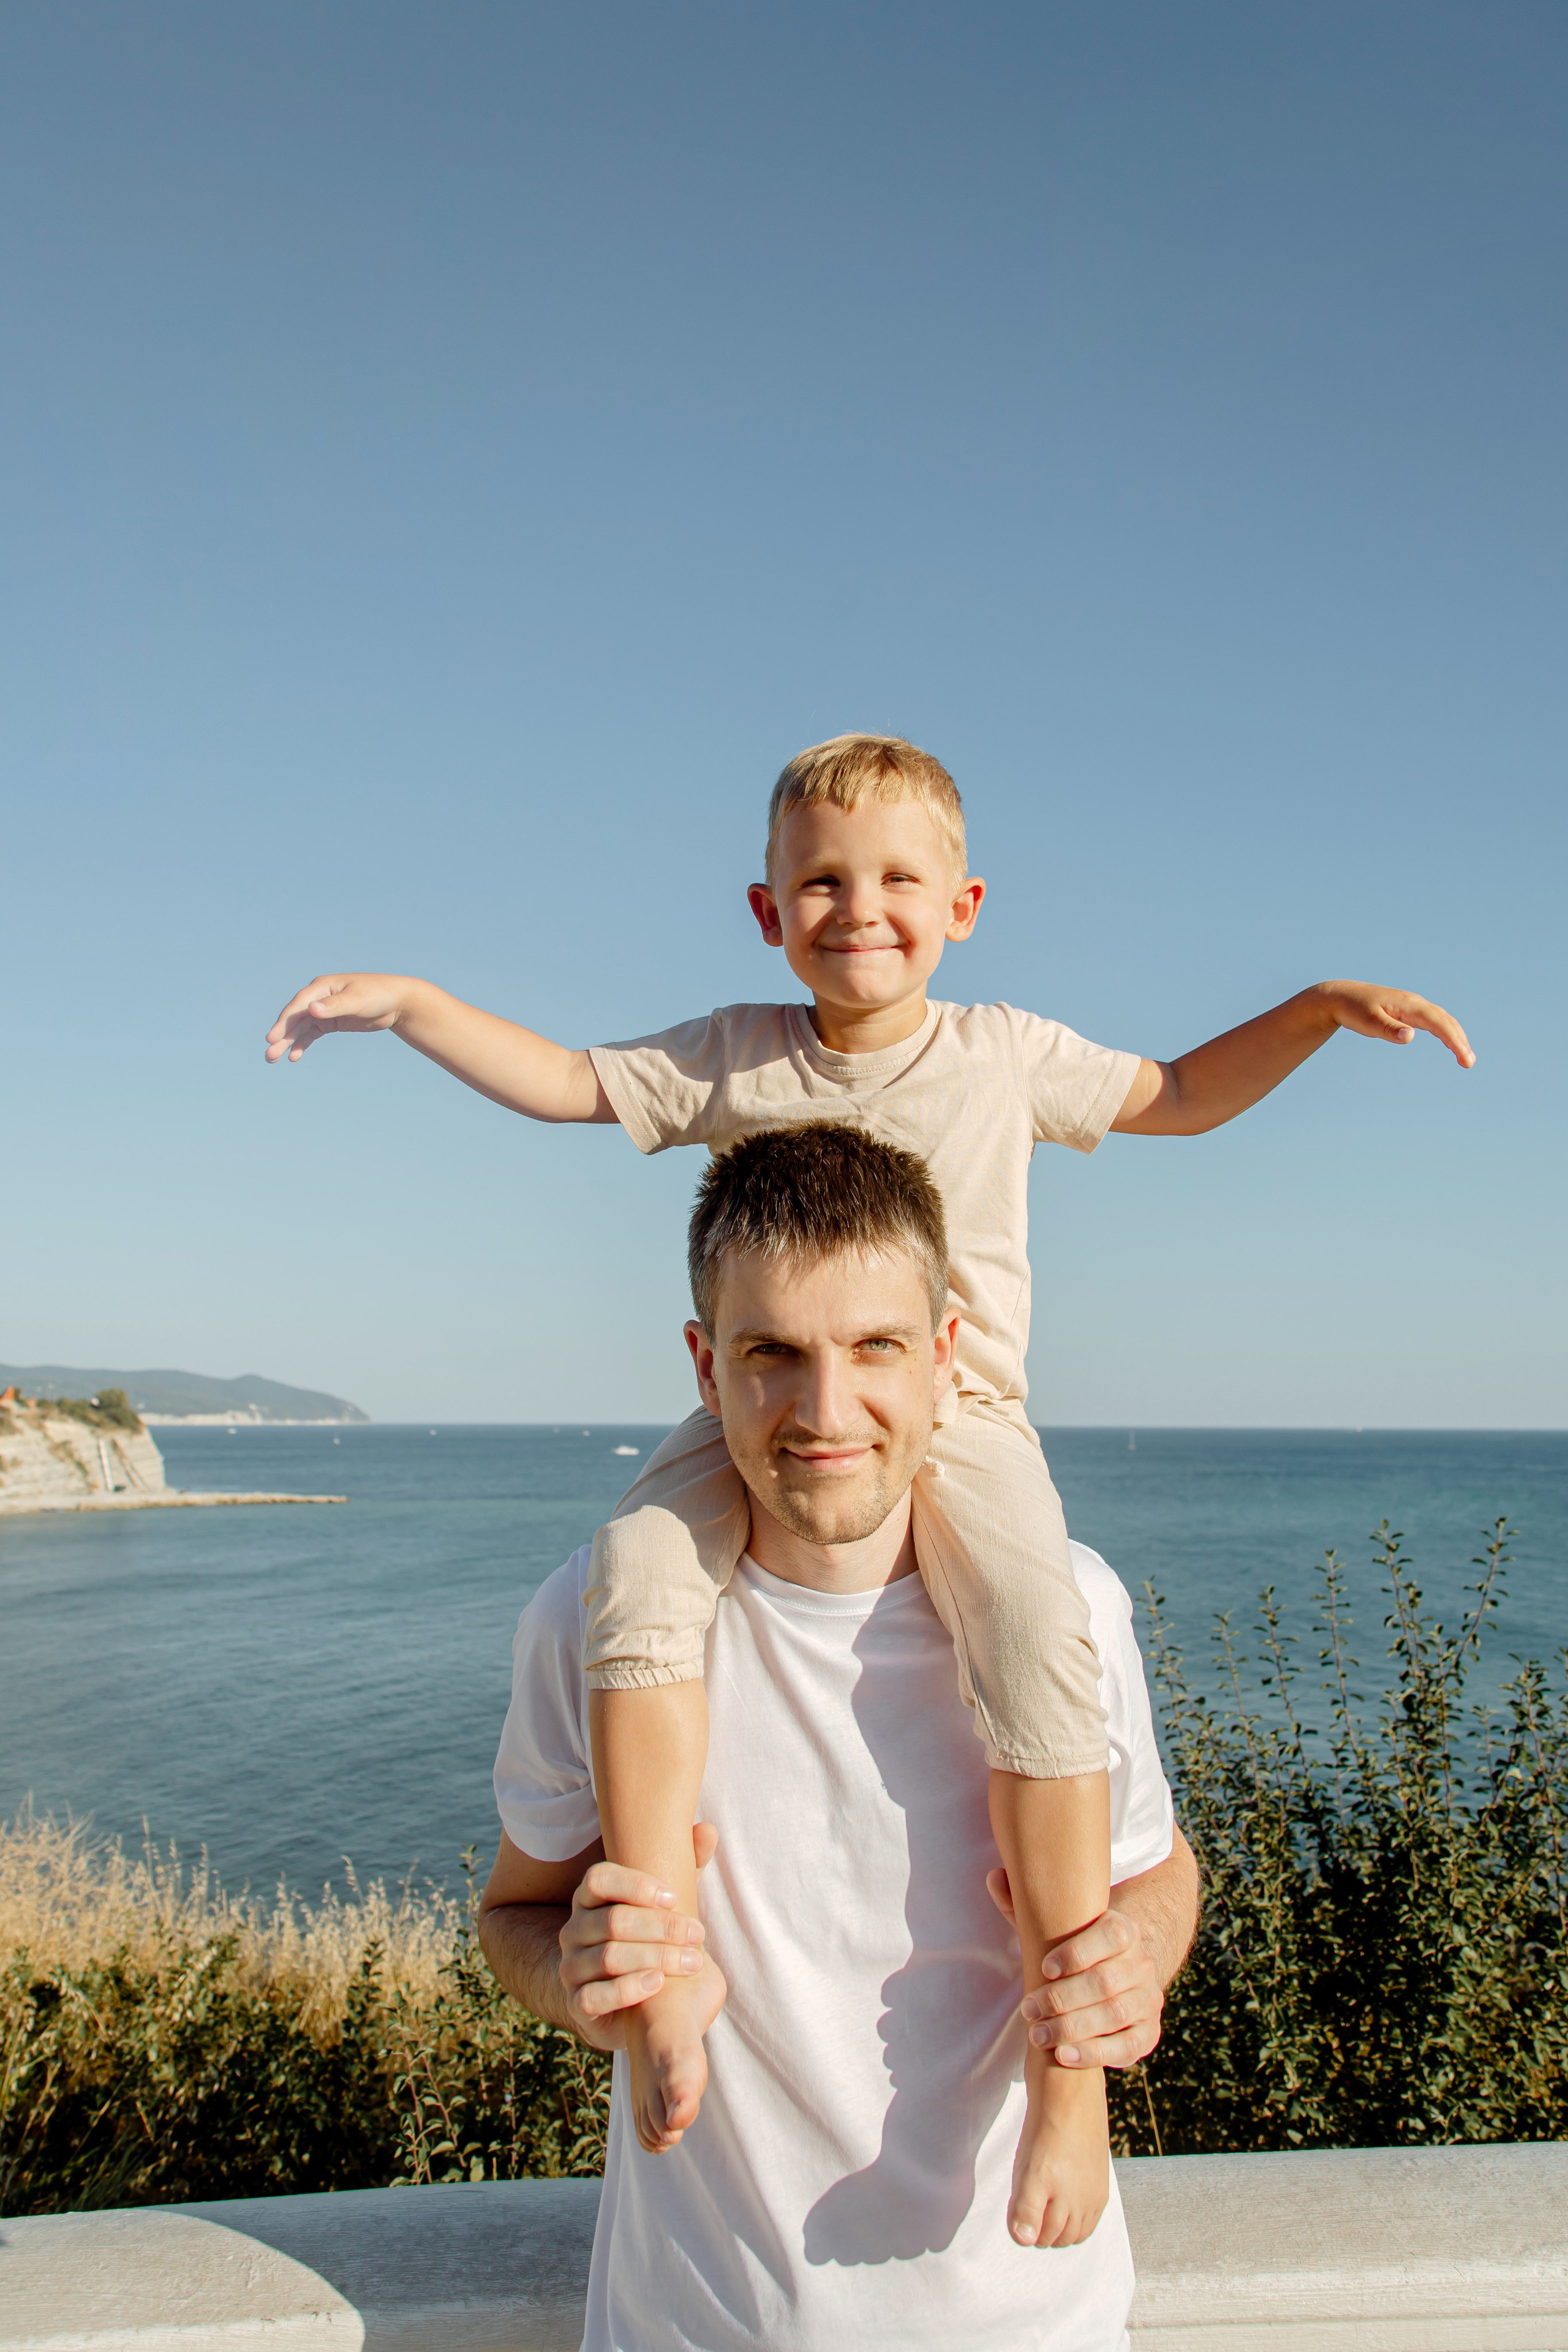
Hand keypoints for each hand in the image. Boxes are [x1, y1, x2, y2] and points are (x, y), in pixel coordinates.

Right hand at [265, 973, 418, 1062]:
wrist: (397, 1002)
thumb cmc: (378, 995)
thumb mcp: (357, 1000)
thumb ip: (334, 1006)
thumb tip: (311, 1009)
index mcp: (322, 987)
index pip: (298, 1006)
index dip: (285, 1021)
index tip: (273, 1037)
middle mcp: (319, 998)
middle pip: (296, 1018)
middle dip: (282, 1036)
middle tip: (269, 1054)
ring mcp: (324, 1010)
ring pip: (301, 1028)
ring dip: (288, 1042)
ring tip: (274, 1059)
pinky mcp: (331, 1022)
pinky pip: (312, 1034)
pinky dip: (303, 1044)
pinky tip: (295, 1056)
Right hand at [559, 1825, 719, 2054]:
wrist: (638, 2007)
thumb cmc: (654, 1943)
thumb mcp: (671, 1906)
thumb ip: (687, 1867)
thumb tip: (707, 1829)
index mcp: (589, 1899)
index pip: (598, 1878)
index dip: (635, 1885)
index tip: (674, 1897)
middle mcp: (573, 1930)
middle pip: (612, 1921)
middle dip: (662, 1927)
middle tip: (698, 1934)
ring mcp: (570, 1968)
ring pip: (608, 1958)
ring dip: (656, 1957)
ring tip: (692, 1961)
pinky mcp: (577, 2005)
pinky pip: (594, 1997)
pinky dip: (628, 1989)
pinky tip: (657, 1983)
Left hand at [988, 1869, 1165, 2068]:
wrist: (1118, 1975)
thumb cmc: (1073, 1949)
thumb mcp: (1053, 1927)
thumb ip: (1024, 1905)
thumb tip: (994, 1876)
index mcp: (1123, 1929)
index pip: (1110, 1934)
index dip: (1078, 1952)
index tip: (1044, 1967)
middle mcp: (1141, 1962)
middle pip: (1106, 1981)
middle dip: (1062, 1998)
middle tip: (1028, 2009)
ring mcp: (1148, 1998)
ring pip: (1115, 2014)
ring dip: (1072, 2028)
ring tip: (1037, 2035)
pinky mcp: (1148, 2031)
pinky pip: (1127, 2046)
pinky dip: (1095, 2052)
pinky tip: (1064, 2056)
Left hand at [1317, 981, 1474, 1067]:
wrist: (1341, 996)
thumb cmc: (1354, 1010)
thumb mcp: (1368, 1022)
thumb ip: (1389, 1030)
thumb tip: (1410, 1036)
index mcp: (1409, 1005)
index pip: (1438, 1023)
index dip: (1453, 1040)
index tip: (1464, 1058)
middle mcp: (1415, 1003)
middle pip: (1446, 1021)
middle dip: (1460, 1041)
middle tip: (1469, 1063)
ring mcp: (1413, 1006)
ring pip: (1442, 1020)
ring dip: (1456, 1036)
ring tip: (1466, 1057)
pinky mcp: (1409, 1011)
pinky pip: (1434, 1021)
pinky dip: (1446, 1032)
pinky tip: (1451, 1043)